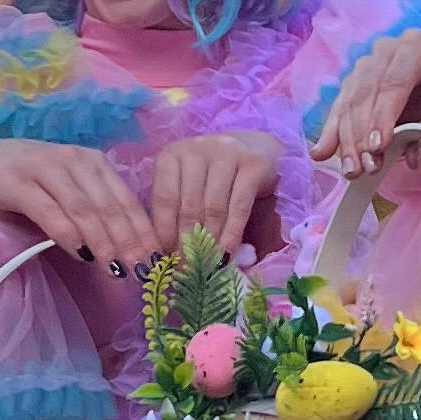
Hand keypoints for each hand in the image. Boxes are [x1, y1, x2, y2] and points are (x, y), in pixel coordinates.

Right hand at [0, 138, 163, 272]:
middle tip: (141, 269)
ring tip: (116, 268)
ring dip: (102, 241)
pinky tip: (80, 253)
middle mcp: (75, 160)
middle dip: (128, 240)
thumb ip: (96, 212)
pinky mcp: (19, 182)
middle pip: (109, 206)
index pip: (126, 200)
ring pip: (83, 209)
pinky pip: (48, 210)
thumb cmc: (34, 183)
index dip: (143, 231)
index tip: (157, 260)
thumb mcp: (71, 192)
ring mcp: (47, 168)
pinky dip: (66, 233)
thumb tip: (130, 251)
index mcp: (94, 163)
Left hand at [148, 131, 284, 262]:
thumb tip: (167, 256)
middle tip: (187, 270)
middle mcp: (198, 149)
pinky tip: (227, 254)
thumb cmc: (215, 176)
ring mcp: (227, 153)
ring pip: (214, 208)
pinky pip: (239, 207)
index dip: (164, 232)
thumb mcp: (190, 186)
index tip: (165, 259)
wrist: (256, 148)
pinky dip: (232, 234)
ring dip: (210, 242)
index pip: (164, 198)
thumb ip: (178, 212)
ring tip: (206, 266)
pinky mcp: (253, 164)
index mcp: (173, 155)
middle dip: (187, 243)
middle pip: (189, 205)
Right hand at [309, 38, 420, 186]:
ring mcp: (363, 66)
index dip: (384, 114)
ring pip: (349, 103)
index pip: (395, 81)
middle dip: (363, 133)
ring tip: (352, 170)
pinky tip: (320, 153)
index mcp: (415, 46)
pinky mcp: (349, 86)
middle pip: (366, 93)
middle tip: (367, 165)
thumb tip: (415, 157)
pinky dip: (330, 134)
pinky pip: (337, 110)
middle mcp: (384, 50)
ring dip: (348, 140)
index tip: (379, 145)